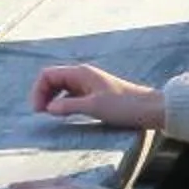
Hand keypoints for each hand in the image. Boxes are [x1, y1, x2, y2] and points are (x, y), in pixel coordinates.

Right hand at [31, 63, 166, 130]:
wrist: (149, 109)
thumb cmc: (123, 106)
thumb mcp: (94, 107)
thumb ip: (69, 106)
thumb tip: (48, 108)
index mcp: (80, 73)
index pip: (48, 75)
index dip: (39, 91)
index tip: (39, 111)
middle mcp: (82, 76)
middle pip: (52, 80)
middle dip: (43, 94)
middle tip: (41, 114)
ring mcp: (88, 84)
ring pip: (61, 88)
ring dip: (52, 99)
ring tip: (49, 116)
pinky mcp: (94, 94)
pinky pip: (71, 95)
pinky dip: (63, 103)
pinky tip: (64, 114)